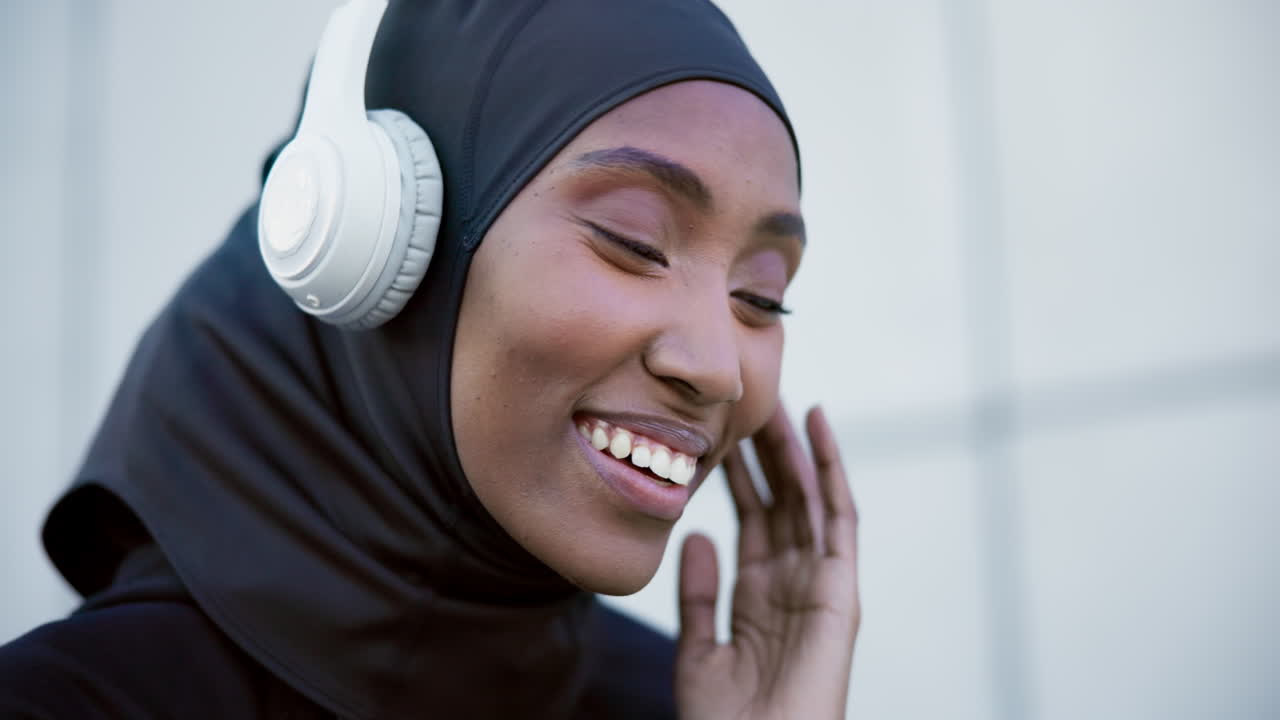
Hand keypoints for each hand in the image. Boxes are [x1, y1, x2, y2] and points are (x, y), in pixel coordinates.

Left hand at [675, 405, 859, 719]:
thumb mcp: (698, 649)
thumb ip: (698, 593)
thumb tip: (697, 535)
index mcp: (761, 595)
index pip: (752, 516)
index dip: (739, 472)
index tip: (718, 428)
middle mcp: (793, 581)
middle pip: (782, 498)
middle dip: (766, 449)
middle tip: (748, 397)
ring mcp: (820, 582)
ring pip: (808, 495)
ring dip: (794, 445)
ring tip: (776, 395)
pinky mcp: (841, 589)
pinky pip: (839, 517)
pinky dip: (831, 467)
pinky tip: (817, 424)